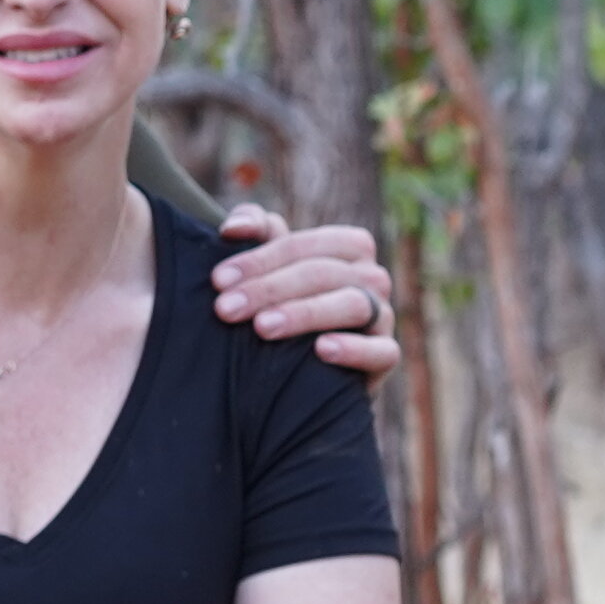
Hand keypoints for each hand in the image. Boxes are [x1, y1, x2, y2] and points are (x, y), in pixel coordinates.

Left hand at [207, 206, 401, 376]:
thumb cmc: (286, 307)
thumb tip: (233, 229)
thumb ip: (255, 235)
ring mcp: (383, 316)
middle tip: (226, 310)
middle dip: (269, 289)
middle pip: (322, 273)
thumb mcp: (270, 269)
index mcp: (348, 247)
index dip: (258, 259)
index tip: (217, 280)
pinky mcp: (386, 356)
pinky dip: (353, 349)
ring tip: (263, 328)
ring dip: (305, 313)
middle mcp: (372, 277)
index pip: (301, 246)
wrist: (309, 374)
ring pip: (353, 304)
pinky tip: (321, 351)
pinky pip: (381, 351)